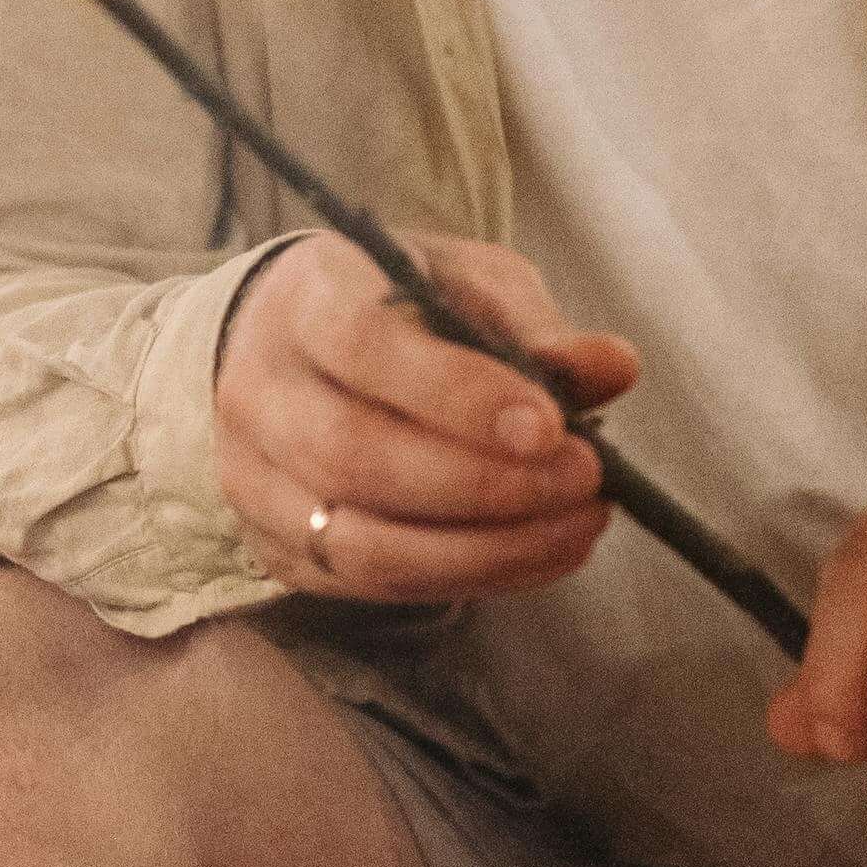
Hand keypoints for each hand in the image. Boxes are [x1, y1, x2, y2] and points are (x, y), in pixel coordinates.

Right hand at [210, 230, 639, 602]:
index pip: (363, 348)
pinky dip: (465, 579)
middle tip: (586, 481)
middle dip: (484, 485)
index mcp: (303, 301)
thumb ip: (533, 326)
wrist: (284, 346)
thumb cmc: (392, 305)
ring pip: (358, 541)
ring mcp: (253, 481)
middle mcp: (257, 393)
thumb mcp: (464, 282)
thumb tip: (614, 367)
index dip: (457, 393)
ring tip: (577, 527)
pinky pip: (369, 584)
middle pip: (354, 457)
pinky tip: (536, 554)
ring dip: (483, 550)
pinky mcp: (276, 549)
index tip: (552, 425)